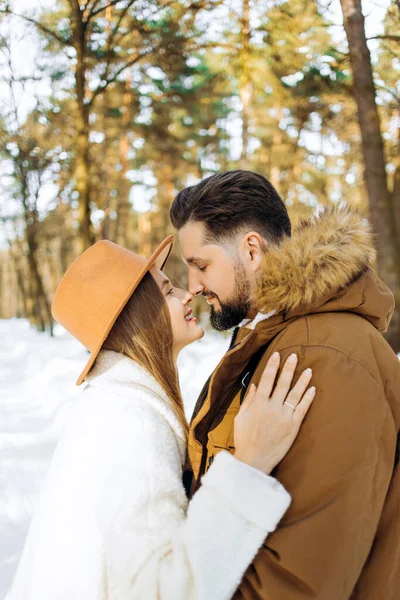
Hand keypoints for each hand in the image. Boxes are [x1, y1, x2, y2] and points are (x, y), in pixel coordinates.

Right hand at [234, 352, 314, 474]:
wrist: (254, 460)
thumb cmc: (244, 439)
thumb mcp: (240, 417)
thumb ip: (248, 400)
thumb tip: (255, 385)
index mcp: (258, 403)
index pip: (267, 380)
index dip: (272, 366)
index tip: (277, 355)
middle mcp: (272, 407)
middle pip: (282, 383)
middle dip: (288, 368)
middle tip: (294, 356)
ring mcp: (283, 417)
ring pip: (295, 394)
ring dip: (302, 381)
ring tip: (309, 370)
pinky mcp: (293, 427)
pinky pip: (302, 409)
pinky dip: (308, 398)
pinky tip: (312, 389)